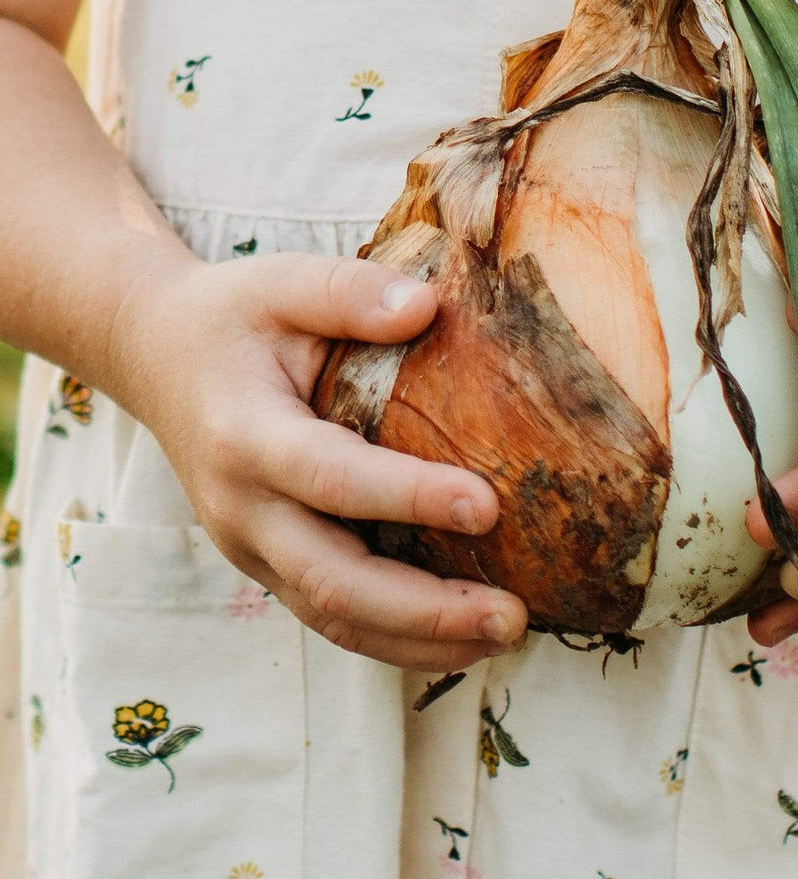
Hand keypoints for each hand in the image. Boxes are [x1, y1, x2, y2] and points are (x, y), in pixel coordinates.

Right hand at [114, 251, 528, 671]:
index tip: (488, 506)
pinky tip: (462, 634)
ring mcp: (253, 547)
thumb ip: (348, 293)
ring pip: (334, 617)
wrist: (159, 359)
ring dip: (422, 639)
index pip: (332, 479)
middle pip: (333, 582)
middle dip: (426, 610)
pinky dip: (398, 636)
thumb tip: (427, 307)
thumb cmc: (234, 318)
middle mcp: (243, 508)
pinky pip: (332, 615)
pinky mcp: (271, 563)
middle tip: (513, 614)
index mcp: (245, 437)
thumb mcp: (282, 283)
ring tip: (506, 634)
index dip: (408, 496)